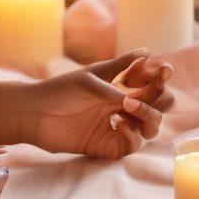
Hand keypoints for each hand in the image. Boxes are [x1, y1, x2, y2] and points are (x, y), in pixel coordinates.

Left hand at [24, 49, 174, 158]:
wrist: (35, 114)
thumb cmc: (60, 90)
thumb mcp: (91, 76)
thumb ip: (120, 68)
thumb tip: (146, 51)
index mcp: (121, 89)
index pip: (152, 85)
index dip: (161, 78)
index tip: (163, 70)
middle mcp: (124, 109)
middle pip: (159, 107)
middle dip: (161, 99)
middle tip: (144, 92)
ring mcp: (118, 128)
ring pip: (151, 127)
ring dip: (147, 115)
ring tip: (126, 106)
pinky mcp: (109, 146)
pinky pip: (132, 144)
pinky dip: (131, 133)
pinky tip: (116, 122)